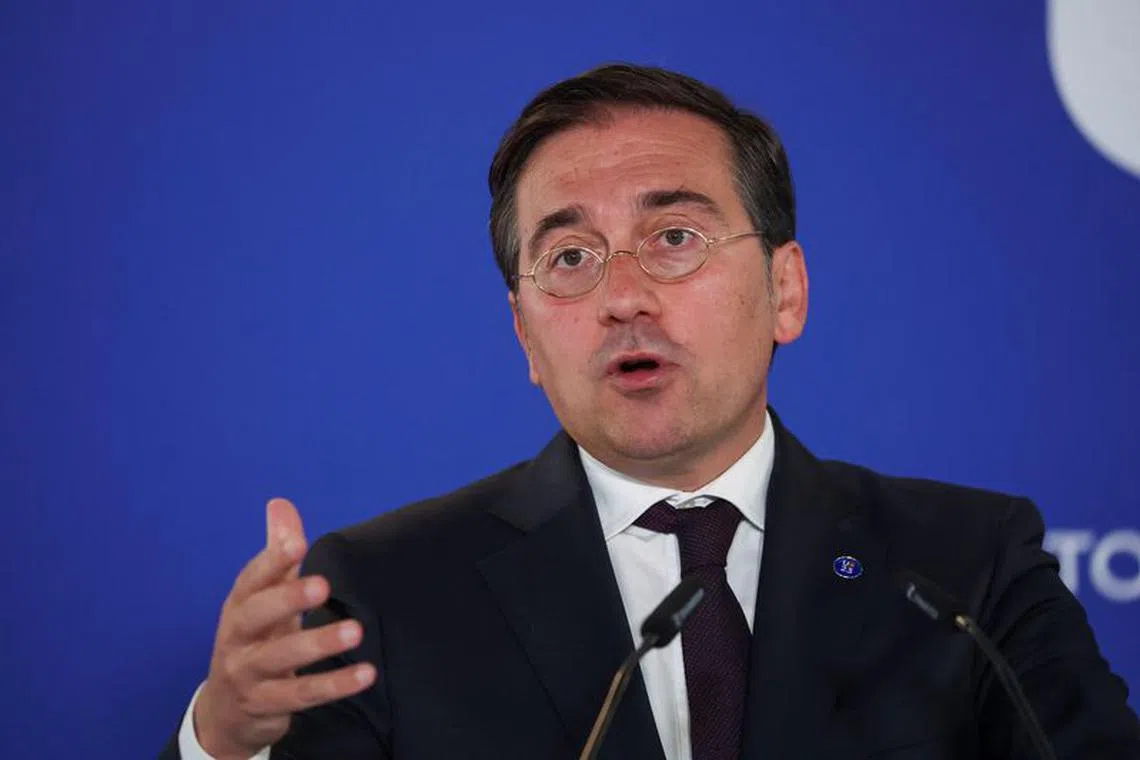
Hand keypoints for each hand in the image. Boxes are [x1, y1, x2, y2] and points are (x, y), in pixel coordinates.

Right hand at [193, 498, 376, 758]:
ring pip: (281, 657)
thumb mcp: (262, 598)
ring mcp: (249, 673)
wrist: (226, 711)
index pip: (252, 579)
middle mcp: (238, 637)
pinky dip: (335, 685)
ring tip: (355, 630)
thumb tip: (280, 503)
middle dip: (288, 599)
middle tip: (323, 585)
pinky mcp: (267, 704)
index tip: (298, 543)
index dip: (272, 560)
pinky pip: (302, 694)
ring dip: (318, 644)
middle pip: (257, 615)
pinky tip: (367, 674)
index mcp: (239, 606)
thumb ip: (277, 553)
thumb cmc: (255, 639)